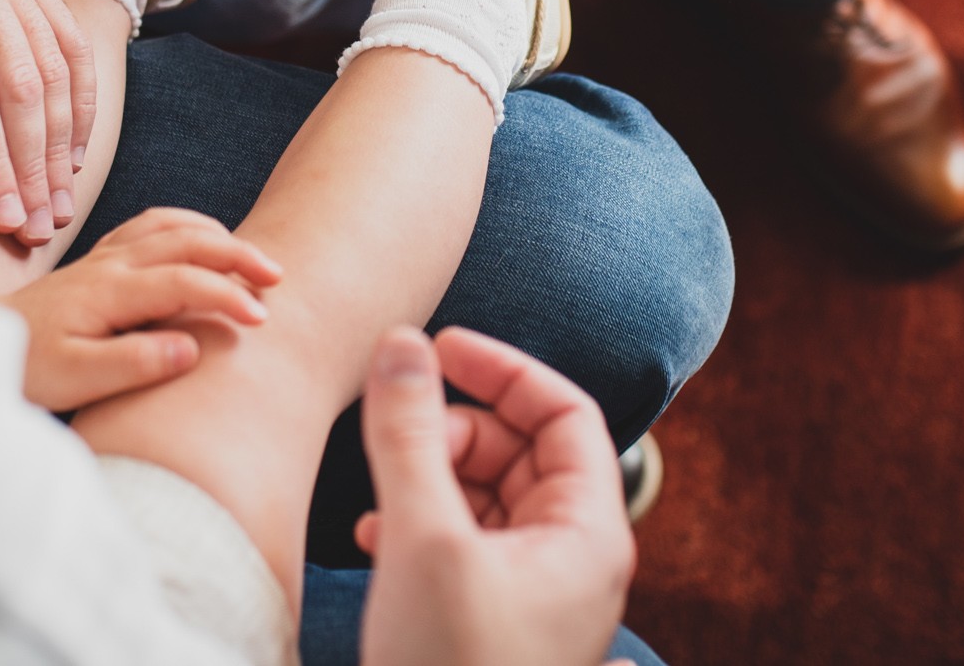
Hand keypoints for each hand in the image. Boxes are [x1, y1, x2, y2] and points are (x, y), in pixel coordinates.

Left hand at [2, 209, 283, 411]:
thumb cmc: (28, 368)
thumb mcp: (75, 379)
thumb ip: (133, 363)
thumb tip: (189, 349)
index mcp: (108, 291)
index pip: (183, 281)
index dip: (226, 295)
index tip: (261, 319)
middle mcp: (109, 264)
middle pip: (185, 240)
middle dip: (236, 253)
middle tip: (278, 275)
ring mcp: (103, 257)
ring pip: (170, 225)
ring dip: (216, 235)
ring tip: (251, 258)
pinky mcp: (98, 260)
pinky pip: (150, 225)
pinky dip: (187, 225)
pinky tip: (203, 243)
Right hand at [357, 327, 634, 665]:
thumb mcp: (422, 537)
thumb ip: (411, 432)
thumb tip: (403, 343)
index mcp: (587, 533)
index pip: (564, 411)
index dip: (502, 369)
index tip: (437, 348)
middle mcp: (574, 559)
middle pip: (522, 449)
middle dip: (454, 429)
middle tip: (395, 432)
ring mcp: (535, 593)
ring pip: (487, 495)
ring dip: (430, 477)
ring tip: (380, 498)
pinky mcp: (495, 621)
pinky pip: (467, 542)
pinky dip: (423, 523)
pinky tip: (376, 538)